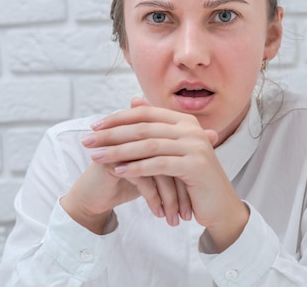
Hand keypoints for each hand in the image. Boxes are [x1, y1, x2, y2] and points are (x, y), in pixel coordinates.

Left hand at [85, 97, 249, 250]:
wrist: (219, 205)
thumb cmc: (192, 178)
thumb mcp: (172, 149)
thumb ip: (154, 126)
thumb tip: (133, 100)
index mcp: (185, 121)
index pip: (145, 114)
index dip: (118, 119)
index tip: (93, 127)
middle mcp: (192, 129)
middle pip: (144, 128)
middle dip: (112, 135)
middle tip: (87, 141)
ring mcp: (195, 146)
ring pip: (148, 145)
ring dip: (118, 152)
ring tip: (96, 158)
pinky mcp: (195, 165)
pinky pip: (159, 164)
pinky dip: (136, 168)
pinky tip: (118, 172)